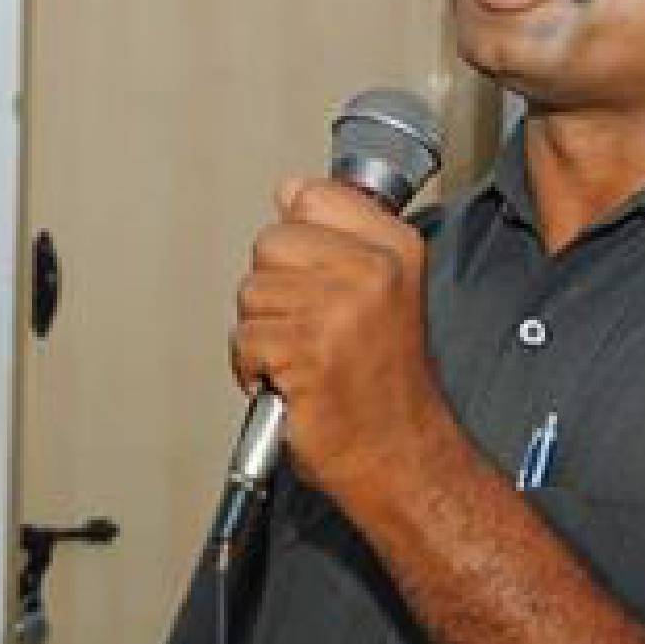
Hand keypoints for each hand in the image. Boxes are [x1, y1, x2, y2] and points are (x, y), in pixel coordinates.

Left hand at [230, 177, 449, 504]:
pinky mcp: (306, 348)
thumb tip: (289, 191)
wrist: (401, 453)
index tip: (320, 276)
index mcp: (395, 247)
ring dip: (264, 334)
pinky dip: (254, 369)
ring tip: (304, 357)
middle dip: (275, 291)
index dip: (300, 241)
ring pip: (251, 294)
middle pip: (270, 243)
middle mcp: (373, 271)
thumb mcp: (384, 289)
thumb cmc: (385, 384)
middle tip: (312, 329)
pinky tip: (292, 381)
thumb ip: (341, 233)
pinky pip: (243, 340)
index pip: (312, 196)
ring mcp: (339, 309)